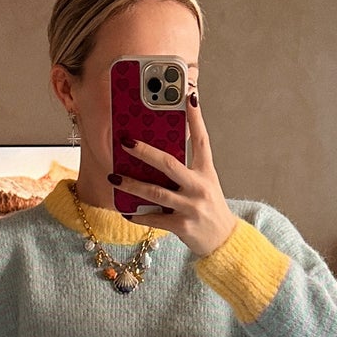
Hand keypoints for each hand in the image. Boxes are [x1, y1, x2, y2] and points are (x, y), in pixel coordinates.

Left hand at [107, 91, 238, 258]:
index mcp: (206, 172)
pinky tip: (124, 210)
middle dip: (145, 152)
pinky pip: (154, 219)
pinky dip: (137, 215)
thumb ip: (186, 169)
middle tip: (126, 141)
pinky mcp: (182, 226)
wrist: (223, 240)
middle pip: (169, 164)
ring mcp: (191, 207)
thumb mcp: (205, 183)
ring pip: (156, 193)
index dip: (196, 118)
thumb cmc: (209, 207)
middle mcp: (199, 187)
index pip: (201, 140)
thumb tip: (156, 153)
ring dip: (131, 185)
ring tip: (113, 177)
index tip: (189, 95)